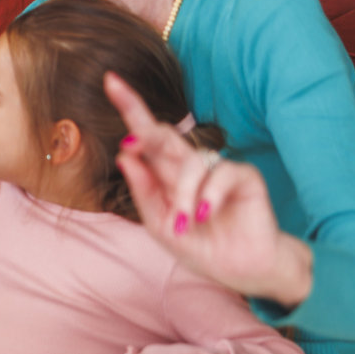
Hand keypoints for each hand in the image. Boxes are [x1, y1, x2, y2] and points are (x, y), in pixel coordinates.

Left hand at [105, 73, 313, 306]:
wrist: (242, 271)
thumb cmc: (200, 246)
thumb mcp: (161, 227)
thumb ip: (144, 192)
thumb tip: (124, 155)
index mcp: (166, 176)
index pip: (144, 139)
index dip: (130, 110)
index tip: (110, 82)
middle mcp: (189, 166)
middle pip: (163, 132)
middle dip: (138, 114)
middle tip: (116, 90)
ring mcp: (216, 169)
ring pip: (189, 162)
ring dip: (182, 194)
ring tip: (183, 223)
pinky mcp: (244, 176)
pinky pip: (221, 174)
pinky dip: (209, 195)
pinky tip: (206, 215)